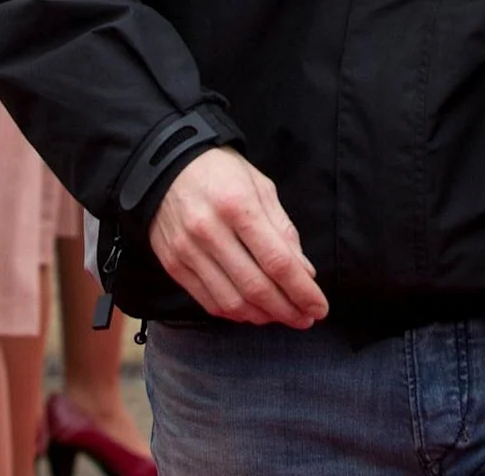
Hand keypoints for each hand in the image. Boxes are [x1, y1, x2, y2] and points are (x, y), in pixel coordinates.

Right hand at [149, 148, 328, 326]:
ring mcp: (187, 251)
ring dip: (262, 316)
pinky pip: (208, 301)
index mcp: (237, 205)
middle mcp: (209, 230)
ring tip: (282, 316)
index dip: (302, 291)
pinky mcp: (173, 264)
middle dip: (287, 310)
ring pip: (231, 302)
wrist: (165, 165)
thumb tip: (304, 273)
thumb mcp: (260, 187)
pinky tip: (252, 311)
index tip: (320, 307)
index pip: (277, 261)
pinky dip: (235, 313)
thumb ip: (283, 230)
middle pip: (255, 287)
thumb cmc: (221, 172)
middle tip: (306, 319)